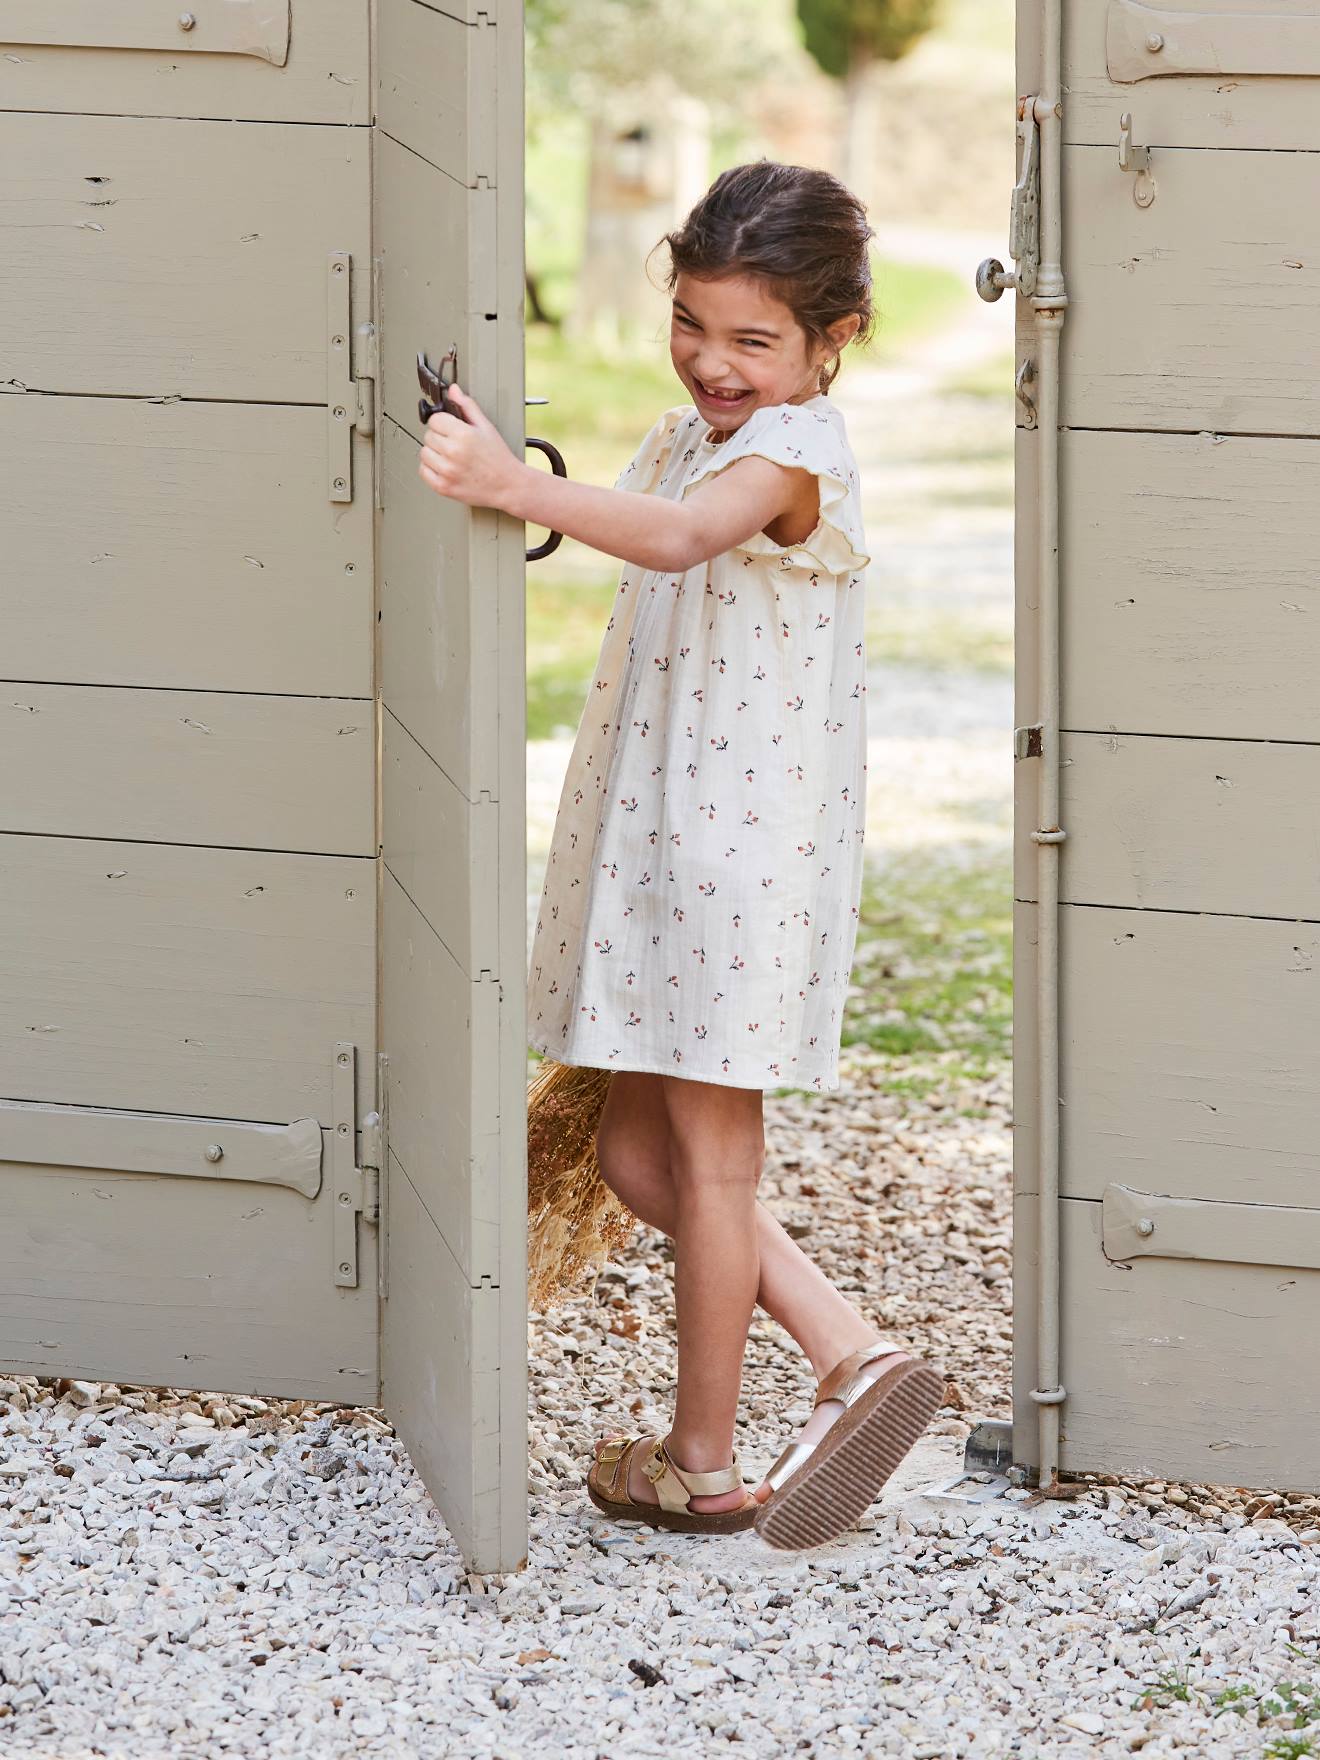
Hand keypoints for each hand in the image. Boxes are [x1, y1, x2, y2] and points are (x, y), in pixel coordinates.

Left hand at [417, 383, 522, 511]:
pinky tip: (445, 467)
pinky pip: (423, 471)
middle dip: (439, 437)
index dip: (443, 422)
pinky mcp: (443, 487)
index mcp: (463, 435)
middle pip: (428, 436)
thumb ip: (467, 406)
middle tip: (454, 444)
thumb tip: (453, 391)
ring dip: (434, 453)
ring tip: (450, 456)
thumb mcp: (486, 427)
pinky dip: (431, 469)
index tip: (450, 428)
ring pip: (424, 453)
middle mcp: (453, 453)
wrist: (508, 486)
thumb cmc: (499, 458)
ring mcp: (447, 471)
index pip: (434, 419)